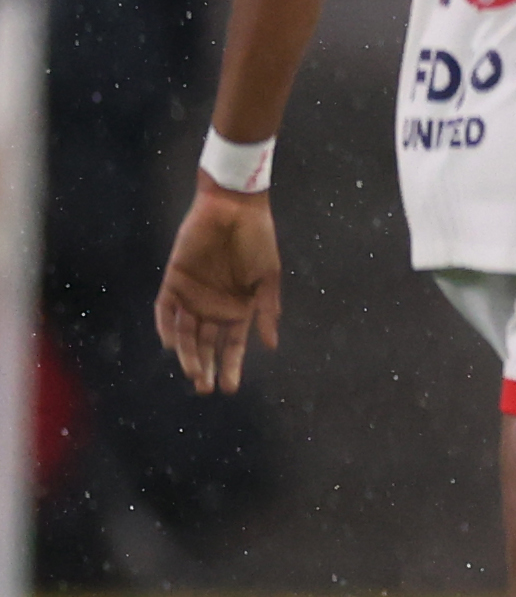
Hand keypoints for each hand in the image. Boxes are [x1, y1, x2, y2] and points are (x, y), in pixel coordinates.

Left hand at [155, 184, 282, 392]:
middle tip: (205, 388)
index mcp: (238, 307)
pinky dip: (165, 327)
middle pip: (206, 344)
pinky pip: (165, 310)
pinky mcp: (174, 280)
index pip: (232, 344)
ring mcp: (192, 295)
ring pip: (185, 333)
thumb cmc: (257, 240)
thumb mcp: (267, 277)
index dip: (230, 366)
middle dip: (205, 367)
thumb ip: (266, 310)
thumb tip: (270, 344)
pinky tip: (171, 343)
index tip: (230, 387)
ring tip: (192, 373)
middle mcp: (213, 306)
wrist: (233, 208)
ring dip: (187, 353)